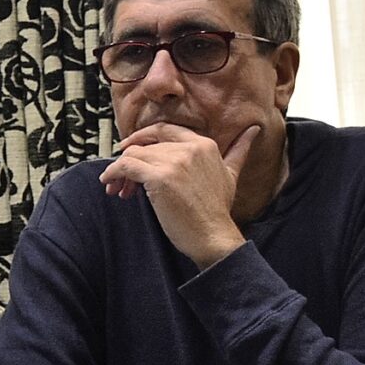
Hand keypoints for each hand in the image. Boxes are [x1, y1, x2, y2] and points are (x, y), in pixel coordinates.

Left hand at [99, 123, 256, 266]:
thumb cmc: (217, 209)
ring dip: (121, 172)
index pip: (163, 129)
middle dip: (131, 161)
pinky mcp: (159, 178)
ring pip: (133, 155)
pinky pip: (125, 166)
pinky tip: (111, 185)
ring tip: (121, 190)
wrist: (212, 235)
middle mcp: (189, 149)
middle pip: (145, 145)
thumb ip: (239, 150)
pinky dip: (112, 174)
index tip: (130, 148)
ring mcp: (174, 163)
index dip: (142, 137)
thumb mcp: (231, 174)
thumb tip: (253, 130)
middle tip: (125, 181)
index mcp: (203, 144)